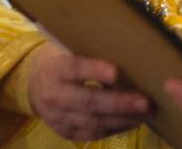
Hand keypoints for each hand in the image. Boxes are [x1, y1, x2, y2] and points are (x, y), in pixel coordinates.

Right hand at [27, 41, 152, 140]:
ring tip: (147, 113)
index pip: (74, 68)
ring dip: (123, 119)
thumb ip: (91, 50)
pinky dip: (116, 128)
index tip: (116, 72)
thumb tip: (129, 47)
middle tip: (144, 102)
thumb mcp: (68, 48)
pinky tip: (134, 121)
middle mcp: (53, 96)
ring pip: (93, 122)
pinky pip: (93, 134)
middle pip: (87, 101)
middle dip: (118, 103)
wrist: (34, 84)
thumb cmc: (63, 59)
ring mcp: (58, 118)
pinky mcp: (66, 133)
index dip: (94, 70)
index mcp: (54, 69)